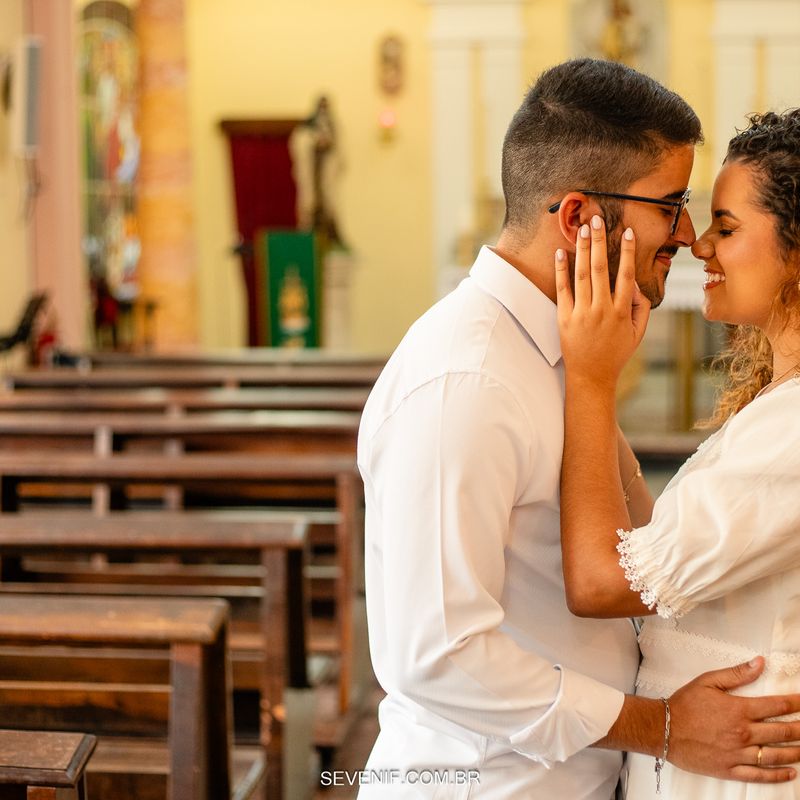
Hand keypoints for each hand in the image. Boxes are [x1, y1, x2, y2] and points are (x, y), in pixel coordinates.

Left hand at [554, 216, 650, 389]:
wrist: (591, 377)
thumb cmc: (616, 354)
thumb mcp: (637, 333)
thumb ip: (640, 307)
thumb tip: (635, 283)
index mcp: (621, 312)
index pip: (625, 275)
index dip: (627, 252)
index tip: (628, 232)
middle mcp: (602, 310)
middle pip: (600, 268)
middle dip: (599, 241)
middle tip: (597, 219)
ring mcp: (582, 314)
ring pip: (581, 275)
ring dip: (581, 249)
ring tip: (581, 229)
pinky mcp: (564, 318)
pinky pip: (562, 290)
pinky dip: (561, 270)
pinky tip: (561, 253)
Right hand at [669, 657, 799, 781]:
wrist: (663, 729)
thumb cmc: (684, 704)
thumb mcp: (707, 681)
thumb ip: (736, 674)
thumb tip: (759, 663)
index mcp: (738, 709)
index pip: (776, 706)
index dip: (796, 703)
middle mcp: (743, 733)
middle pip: (782, 731)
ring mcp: (738, 753)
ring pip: (776, 754)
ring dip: (796, 751)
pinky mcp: (731, 769)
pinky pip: (760, 775)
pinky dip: (778, 775)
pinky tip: (790, 772)